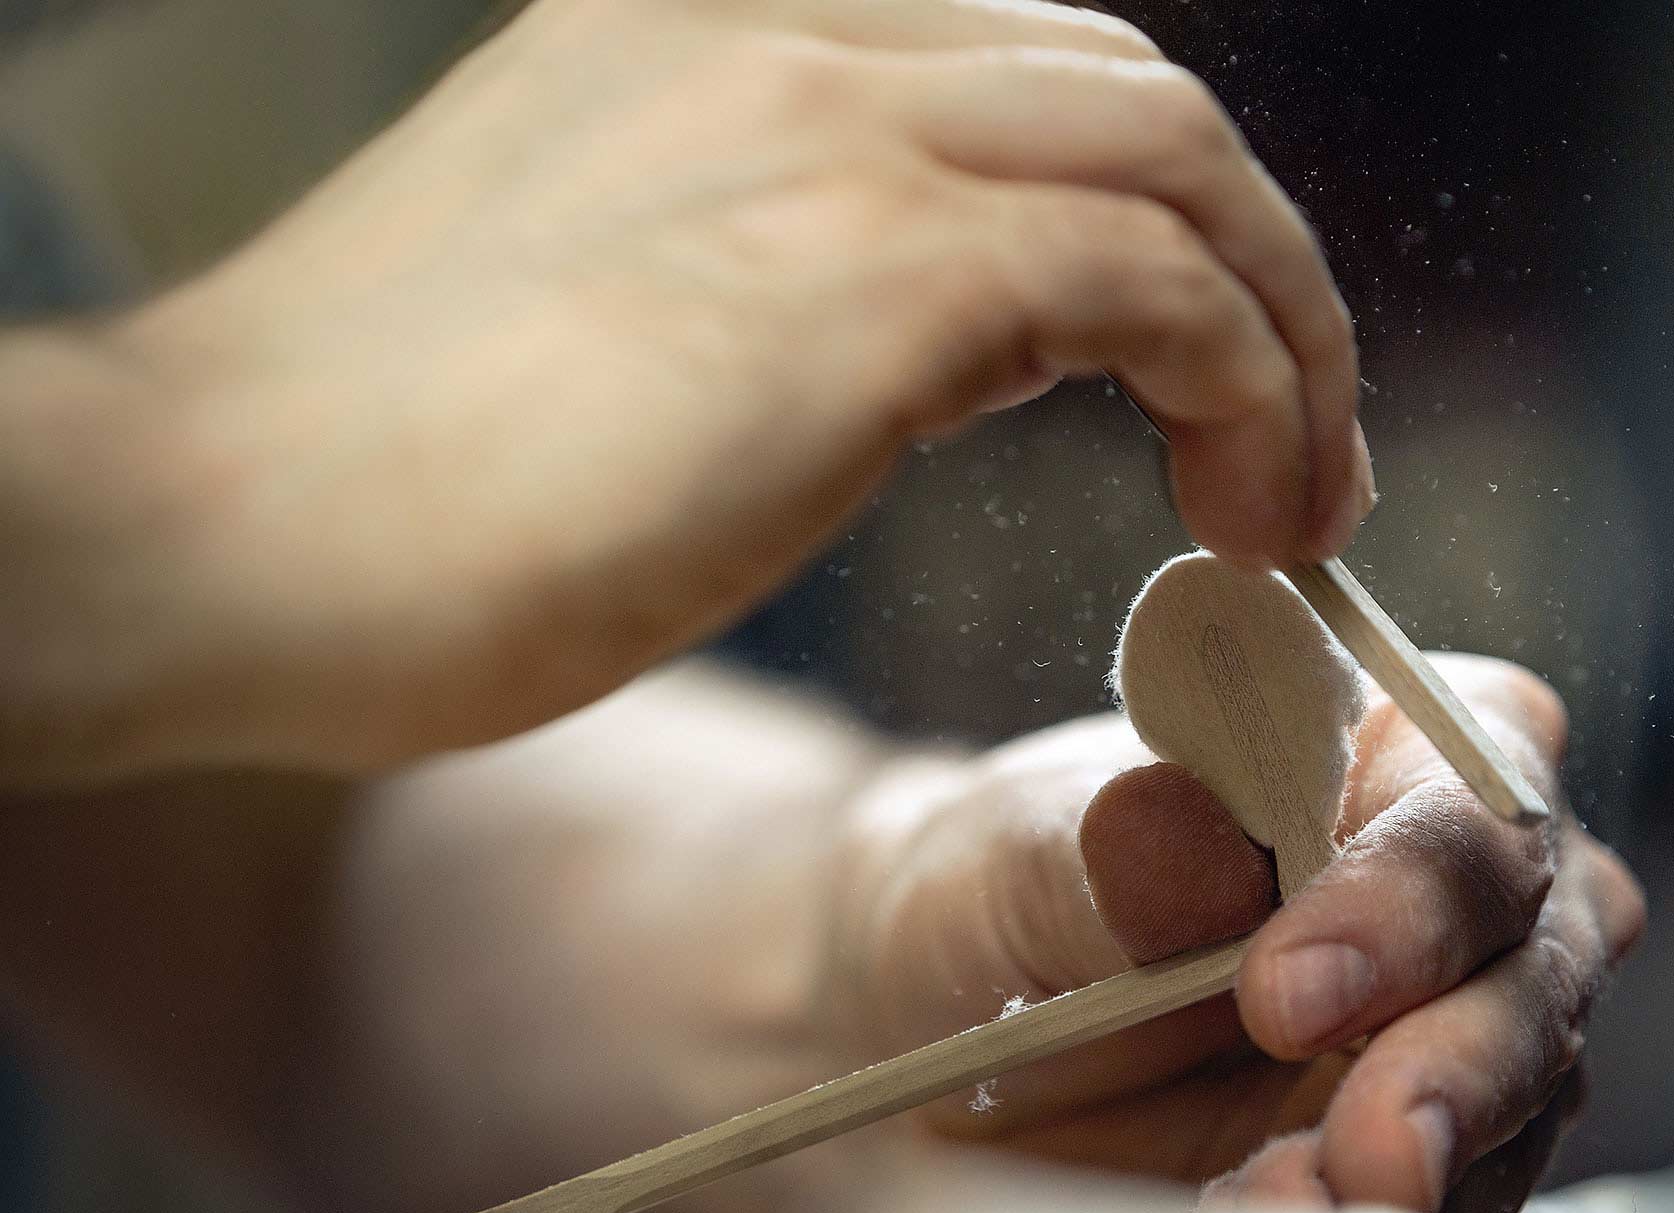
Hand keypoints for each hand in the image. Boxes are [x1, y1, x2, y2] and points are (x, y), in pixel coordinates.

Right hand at [6, 0, 1366, 782]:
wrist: (205, 529)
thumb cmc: (373, 478)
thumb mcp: (599, 300)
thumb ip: (761, 265)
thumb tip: (914, 346)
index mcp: (713, 27)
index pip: (1026, 66)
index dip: (1160, 213)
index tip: (1204, 369)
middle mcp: (783, 35)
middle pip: (1135, 96)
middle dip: (1259, 270)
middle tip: (1290, 452)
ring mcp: (824, 131)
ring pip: (1183, 171)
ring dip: (1288, 339)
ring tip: (1295, 508)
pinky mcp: (866, 271)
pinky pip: (1162, 287)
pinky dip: (1252, 392)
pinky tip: (1243, 521)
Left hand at [832, 653, 1645, 1212]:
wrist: (956, 1030)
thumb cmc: (1007, 890)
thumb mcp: (1014, 857)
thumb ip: (1102, 849)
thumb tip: (1175, 832)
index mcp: (1396, 739)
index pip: (1466, 803)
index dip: (1404, 897)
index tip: (1286, 991)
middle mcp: (1468, 880)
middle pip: (1537, 960)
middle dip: (1457, 1062)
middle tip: (1366, 1148)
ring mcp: (1468, 1022)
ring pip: (1522, 1096)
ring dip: (1411, 1164)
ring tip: (1281, 1208)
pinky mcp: (1432, 1151)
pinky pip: (1449, 1204)